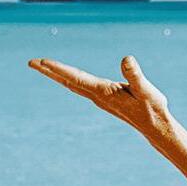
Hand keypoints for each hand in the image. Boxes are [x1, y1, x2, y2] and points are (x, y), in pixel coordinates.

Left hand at [28, 55, 171, 136]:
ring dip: (57, 75)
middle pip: (68, 82)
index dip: (59, 69)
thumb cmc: (152, 108)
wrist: (155, 126)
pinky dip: (69, 79)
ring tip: (43, 66)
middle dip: (50, 72)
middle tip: (31, 62)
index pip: (76, 78)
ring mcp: (99, 99)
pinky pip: (81, 87)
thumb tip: (127, 59)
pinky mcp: (104, 99)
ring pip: (73, 84)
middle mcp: (97, 96)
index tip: (42, 62)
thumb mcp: (145, 90)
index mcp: (104, 92)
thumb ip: (134, 75)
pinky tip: (67, 77)